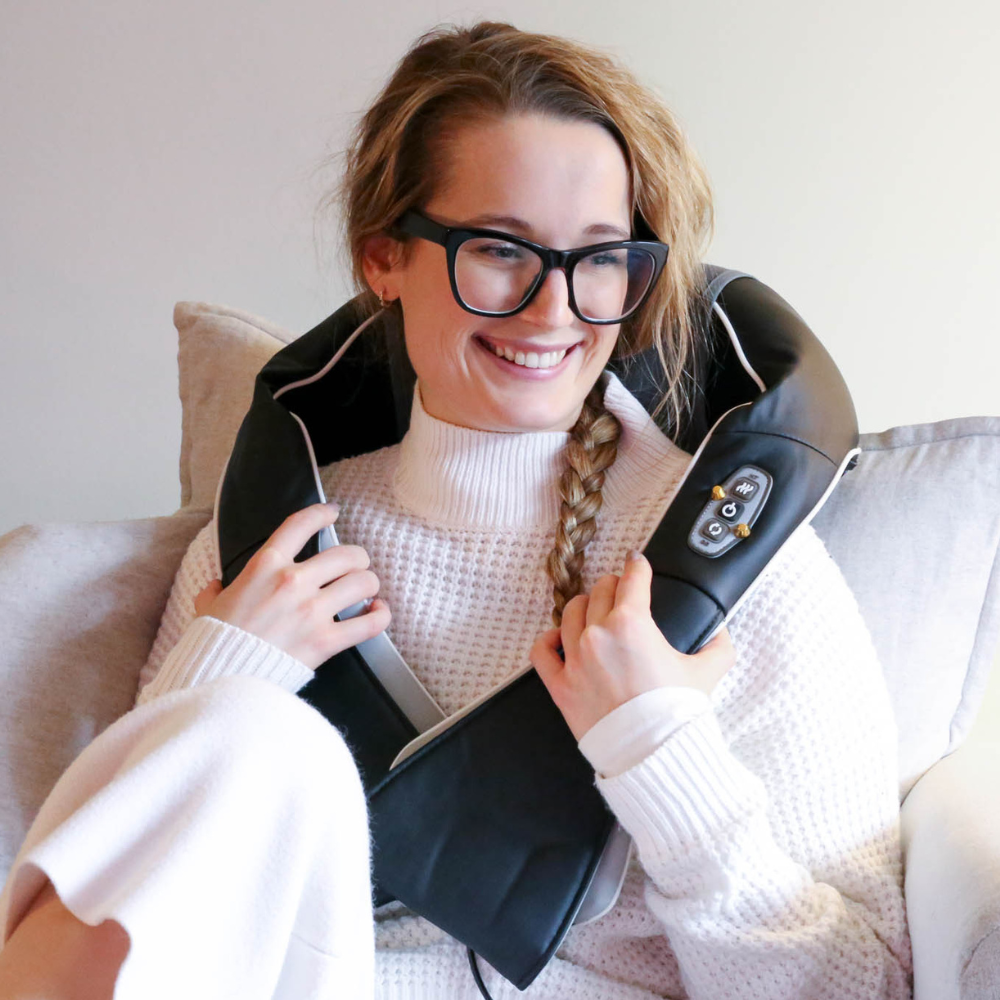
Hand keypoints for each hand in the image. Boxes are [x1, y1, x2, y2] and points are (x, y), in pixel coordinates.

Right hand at [192, 502, 390, 670]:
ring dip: (369, 583)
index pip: (300, 525)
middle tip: (355, 566)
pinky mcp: (325, 641)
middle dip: (356, 558)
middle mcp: (293, 581)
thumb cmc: (214, 640)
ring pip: (363, 582)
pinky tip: (378, 611)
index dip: (321, 513)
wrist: (218, 678)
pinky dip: (380, 615)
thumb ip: (216, 590)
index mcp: (265, 565)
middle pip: (347, 554)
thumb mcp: (208, 605)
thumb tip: (216, 587)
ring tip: (365, 589)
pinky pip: (369, 623)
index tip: (332, 512)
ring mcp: (312, 611)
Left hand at [529, 550, 735, 740]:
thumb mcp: (708, 672)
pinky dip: (549, 640)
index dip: (637, 566)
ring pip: (571, 612)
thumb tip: (721, 632)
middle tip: (622, 593)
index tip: (637, 562)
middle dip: (614, 587)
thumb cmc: (678, 714)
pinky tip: (560, 639)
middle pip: (601, 591)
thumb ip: (718, 645)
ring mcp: (575, 659)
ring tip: (594, 612)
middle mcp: (598, 634)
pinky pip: (542, 650)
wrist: (654, 755)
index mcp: (632, 623)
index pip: (632, 578)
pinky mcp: (560, 685)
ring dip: (585, 607)